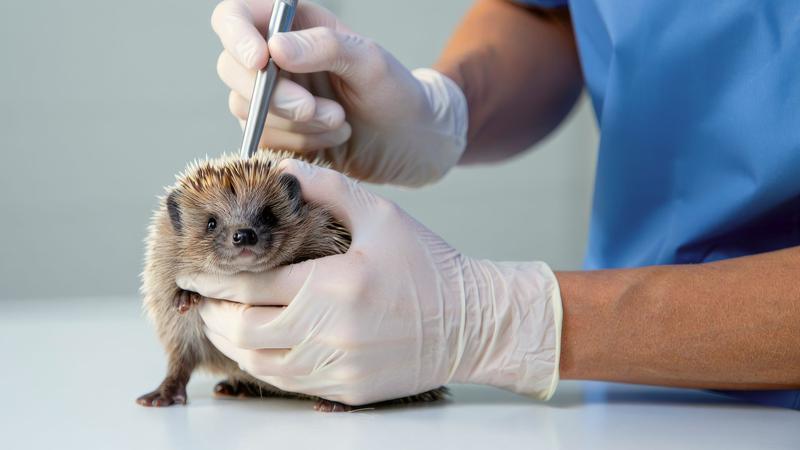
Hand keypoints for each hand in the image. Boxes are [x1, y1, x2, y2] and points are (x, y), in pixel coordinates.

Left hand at [177, 160, 561, 405]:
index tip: (193, 274)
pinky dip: (265, 365)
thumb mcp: (383, 215)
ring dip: (233, 344)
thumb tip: (284, 170)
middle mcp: (330, 332)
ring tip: (223, 324)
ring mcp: (338, 367)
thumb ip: (330, 188)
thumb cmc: (430, 266)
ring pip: (260, 364)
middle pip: (244, 332)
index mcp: (334, 284)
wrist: (473, 323)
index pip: (250, 287)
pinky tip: (261, 348)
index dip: (213, 281)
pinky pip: (290, 383)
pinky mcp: (347, 390)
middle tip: (202, 302)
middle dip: (213, 316)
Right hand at [212, 0, 467, 185]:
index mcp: (292, 25)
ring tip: (341, 121)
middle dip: (273, 96)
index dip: (236, 37)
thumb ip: (326, 48)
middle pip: (231, 69)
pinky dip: (299, 144)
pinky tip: (333, 139)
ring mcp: (271, 99)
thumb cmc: (396, 93)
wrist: (410, 144)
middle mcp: (274, 59)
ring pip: (248, 111)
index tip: (261, 62)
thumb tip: (274, 48)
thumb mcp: (370, 63)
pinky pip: (264, 142)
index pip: (234, 16)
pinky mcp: (276, 135)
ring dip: (296, 123)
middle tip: (315, 109)